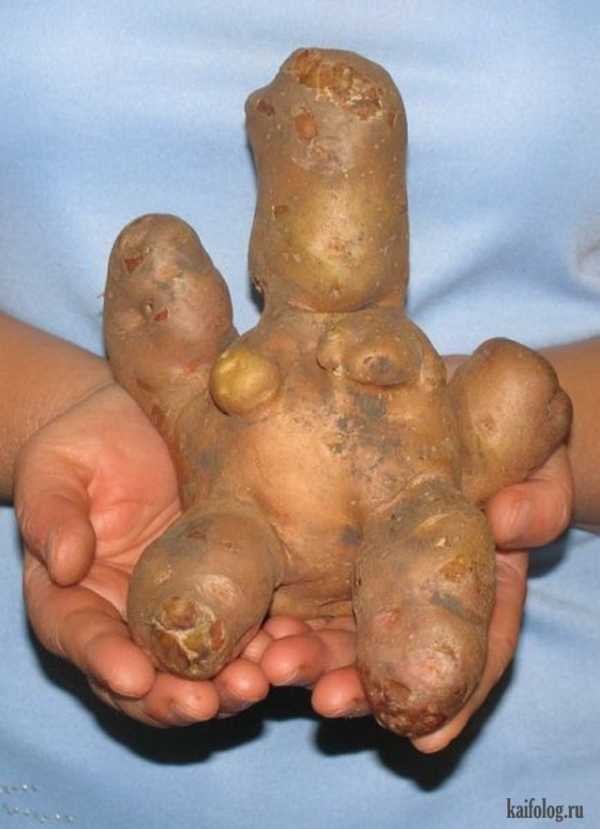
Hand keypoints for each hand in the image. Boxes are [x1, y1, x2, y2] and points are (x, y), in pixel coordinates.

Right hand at [16, 383, 269, 725]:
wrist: (138, 425)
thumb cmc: (83, 446)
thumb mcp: (55, 470)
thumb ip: (53, 515)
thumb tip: (64, 564)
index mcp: (73, 598)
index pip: (82, 639)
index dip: (105, 663)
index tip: (134, 678)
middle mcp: (126, 618)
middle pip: (144, 677)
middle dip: (173, 698)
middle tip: (207, 703)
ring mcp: (180, 610)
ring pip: (199, 667)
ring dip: (226, 686)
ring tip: (256, 685)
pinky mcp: (226, 591)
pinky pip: (244, 630)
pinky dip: (264, 647)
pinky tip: (288, 646)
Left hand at [258, 445, 572, 751]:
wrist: (462, 425)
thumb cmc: (510, 455)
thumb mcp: (536, 476)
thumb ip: (536, 504)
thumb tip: (510, 520)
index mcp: (482, 592)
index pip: (478, 655)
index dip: (456, 700)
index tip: (426, 738)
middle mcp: (425, 602)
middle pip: (399, 661)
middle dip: (362, 687)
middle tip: (326, 698)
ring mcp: (379, 588)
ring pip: (346, 639)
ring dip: (312, 662)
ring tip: (274, 666)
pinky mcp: (334, 567)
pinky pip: (308, 602)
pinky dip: (285, 624)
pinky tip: (256, 634)